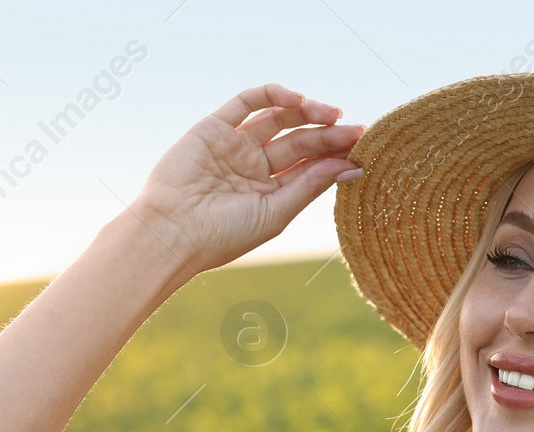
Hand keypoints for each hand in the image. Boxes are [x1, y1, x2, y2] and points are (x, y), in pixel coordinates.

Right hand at [127, 83, 365, 282]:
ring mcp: (235, 145)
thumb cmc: (223, 235)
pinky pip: (247, 102)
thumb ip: (310, 186)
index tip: (361, 150)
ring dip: (307, 112)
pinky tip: (297, 99)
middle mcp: (255, 166)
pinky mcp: (214, 127)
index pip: (310, 166)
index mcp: (271, 192)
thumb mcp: (275, 213)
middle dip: (328, 135)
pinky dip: (273, 95)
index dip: (335, 156)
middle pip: (300, 141)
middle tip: (355, 130)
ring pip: (278, 118)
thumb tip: (352, 166)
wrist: (172, 231)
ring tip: (331, 114)